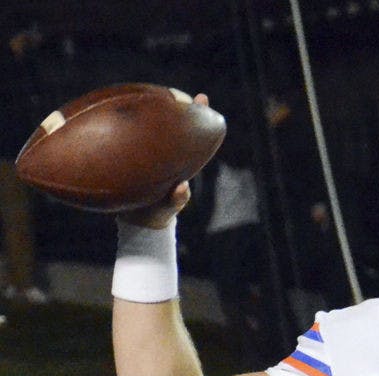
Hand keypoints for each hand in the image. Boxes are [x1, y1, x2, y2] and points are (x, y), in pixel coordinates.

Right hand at [116, 93, 209, 228]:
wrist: (139, 222)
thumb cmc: (158, 213)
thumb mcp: (168, 207)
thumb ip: (177, 199)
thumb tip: (183, 187)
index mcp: (179, 161)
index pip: (191, 133)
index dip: (198, 115)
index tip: (201, 98)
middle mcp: (165, 153)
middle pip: (173, 124)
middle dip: (176, 106)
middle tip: (178, 92)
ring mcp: (149, 154)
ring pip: (150, 128)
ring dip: (149, 110)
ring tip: (148, 93)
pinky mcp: (132, 158)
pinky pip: (129, 139)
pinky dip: (127, 126)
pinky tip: (118, 111)